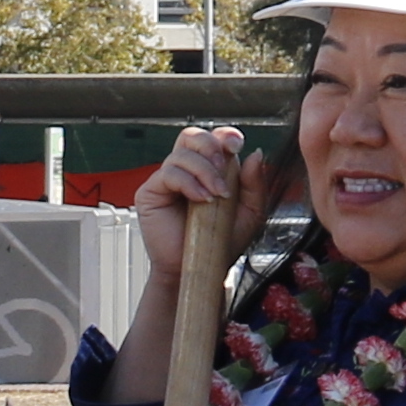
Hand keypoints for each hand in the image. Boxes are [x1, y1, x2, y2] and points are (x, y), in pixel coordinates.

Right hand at [121, 128, 284, 380]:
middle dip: (211, 146)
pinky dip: (188, 183)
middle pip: (191, 136)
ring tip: (216, 195)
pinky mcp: (150, 193)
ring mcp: (165, 181)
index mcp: (207, 169)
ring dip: (204, 171)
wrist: (199, 269)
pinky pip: (168, 174)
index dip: (224, 135)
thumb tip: (256, 153)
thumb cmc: (222, 242)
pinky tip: (201, 200)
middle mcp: (185, 170)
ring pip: (181, 154)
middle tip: (223, 168)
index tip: (237, 146)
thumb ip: (255, 184)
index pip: (212, 139)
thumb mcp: (249, 212)